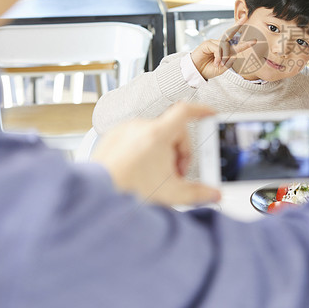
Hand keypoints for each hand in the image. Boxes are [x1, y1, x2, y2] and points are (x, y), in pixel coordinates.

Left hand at [91, 102, 220, 205]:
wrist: (95, 196)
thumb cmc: (127, 191)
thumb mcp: (170, 194)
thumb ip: (197, 194)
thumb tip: (213, 194)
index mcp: (157, 134)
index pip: (185, 111)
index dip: (201, 110)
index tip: (209, 114)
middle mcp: (139, 127)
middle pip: (171, 130)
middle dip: (178, 151)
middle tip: (175, 173)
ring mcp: (123, 130)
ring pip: (152, 135)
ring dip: (160, 152)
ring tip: (154, 176)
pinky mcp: (111, 137)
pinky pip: (134, 138)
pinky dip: (142, 151)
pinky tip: (138, 172)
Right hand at [190, 17, 256, 80]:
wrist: (195, 72)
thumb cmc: (208, 69)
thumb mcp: (221, 68)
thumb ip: (229, 61)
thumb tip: (234, 54)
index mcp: (224, 50)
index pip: (235, 44)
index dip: (245, 42)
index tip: (254, 40)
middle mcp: (219, 44)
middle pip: (230, 33)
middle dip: (238, 25)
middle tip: (245, 17)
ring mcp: (212, 42)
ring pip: (225, 46)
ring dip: (224, 56)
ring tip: (219, 64)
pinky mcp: (207, 43)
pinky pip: (217, 49)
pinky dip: (218, 56)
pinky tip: (215, 62)